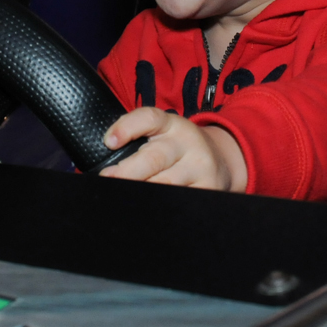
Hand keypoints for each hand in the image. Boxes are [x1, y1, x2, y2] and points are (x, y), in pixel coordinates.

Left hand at [100, 108, 247, 191]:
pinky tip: (147, 208)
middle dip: (127, 172)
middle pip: (153, 158)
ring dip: (140, 192)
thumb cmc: (178, 149)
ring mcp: (200, 167)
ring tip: (121, 197)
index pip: (149, 118)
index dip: (127, 127)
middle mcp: (187, 142)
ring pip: (165, 184)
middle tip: (106, 179)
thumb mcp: (163, 134)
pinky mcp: (208, 189)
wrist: (223, 160)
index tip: (108, 142)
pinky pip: (180, 201)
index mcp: (171, 125)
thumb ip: (138, 139)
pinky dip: (162, 205)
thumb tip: (103, 160)